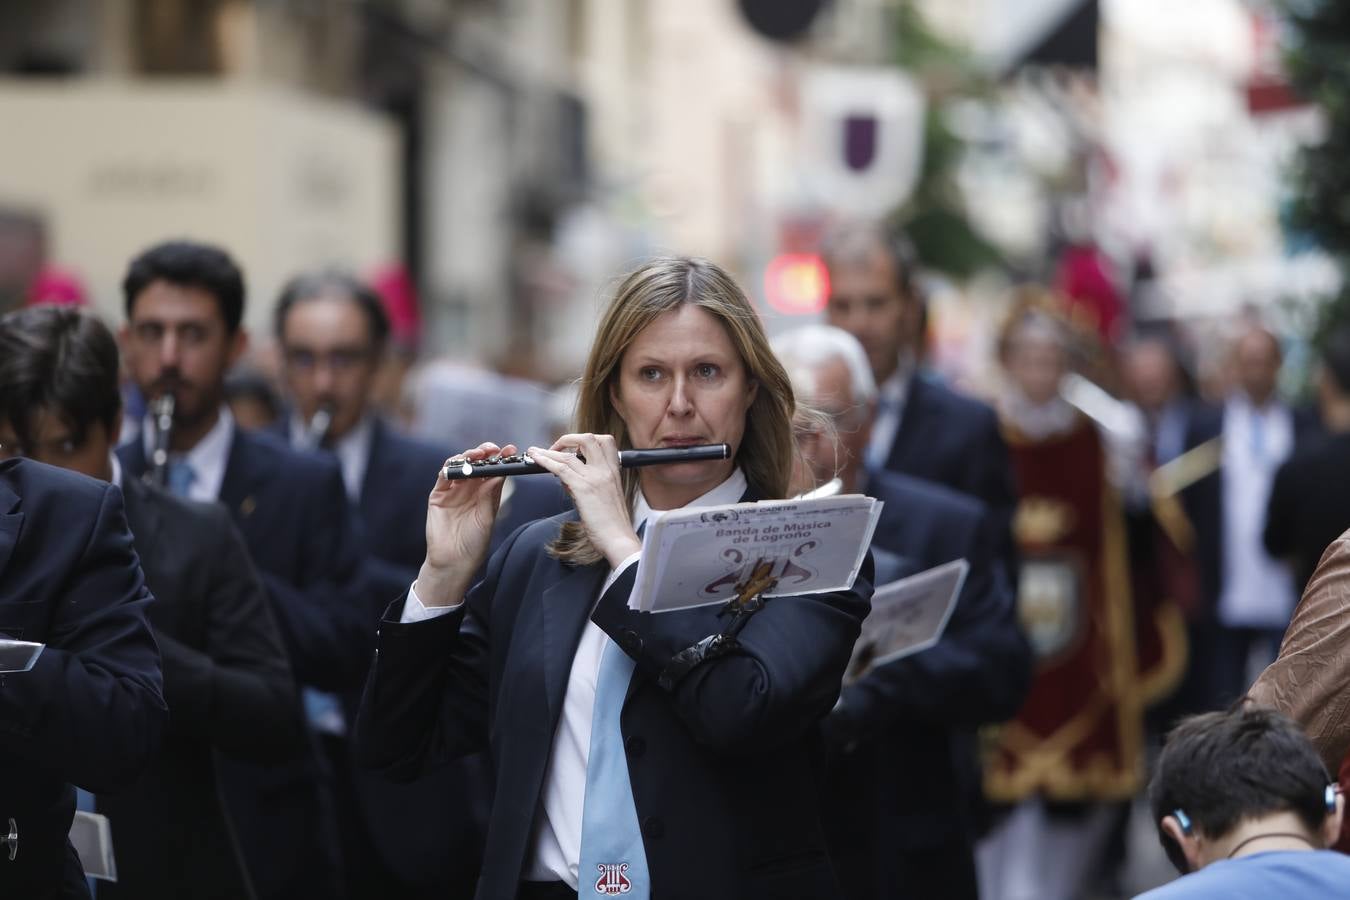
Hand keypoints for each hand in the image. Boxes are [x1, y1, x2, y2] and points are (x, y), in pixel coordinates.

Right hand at [417, 442, 513, 606]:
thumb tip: (500, 474)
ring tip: (479, 454)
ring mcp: (453, 491)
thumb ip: (490, 496)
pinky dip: (451, 468)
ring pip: (460, 466)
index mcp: (485, 494)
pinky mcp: (438, 495)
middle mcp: (469, 489)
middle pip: (477, 464)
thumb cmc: (475, 543)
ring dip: (468, 456)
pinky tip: (461, 464)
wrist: (454, 561)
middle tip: (493, 449)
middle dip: (485, 453)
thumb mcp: (487, 517)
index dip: (501, 459)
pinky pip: (443, 477)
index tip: (511, 451)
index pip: (493, 471)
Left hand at [528, 433, 640, 567]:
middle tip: (556, 447)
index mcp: (614, 472)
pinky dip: (545, 461)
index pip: (605, 442)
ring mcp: (595, 477)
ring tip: (535, 452)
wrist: (619, 539)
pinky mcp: (583, 488)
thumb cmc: (614, 524)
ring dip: (548, 451)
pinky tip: (536, 460)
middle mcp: (606, 470)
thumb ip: (589, 484)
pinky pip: (561, 468)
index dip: (587, 440)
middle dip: (569, 439)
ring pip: (568, 455)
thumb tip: (568, 479)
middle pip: (588, 439)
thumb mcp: (606, 498)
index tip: (574, 447)